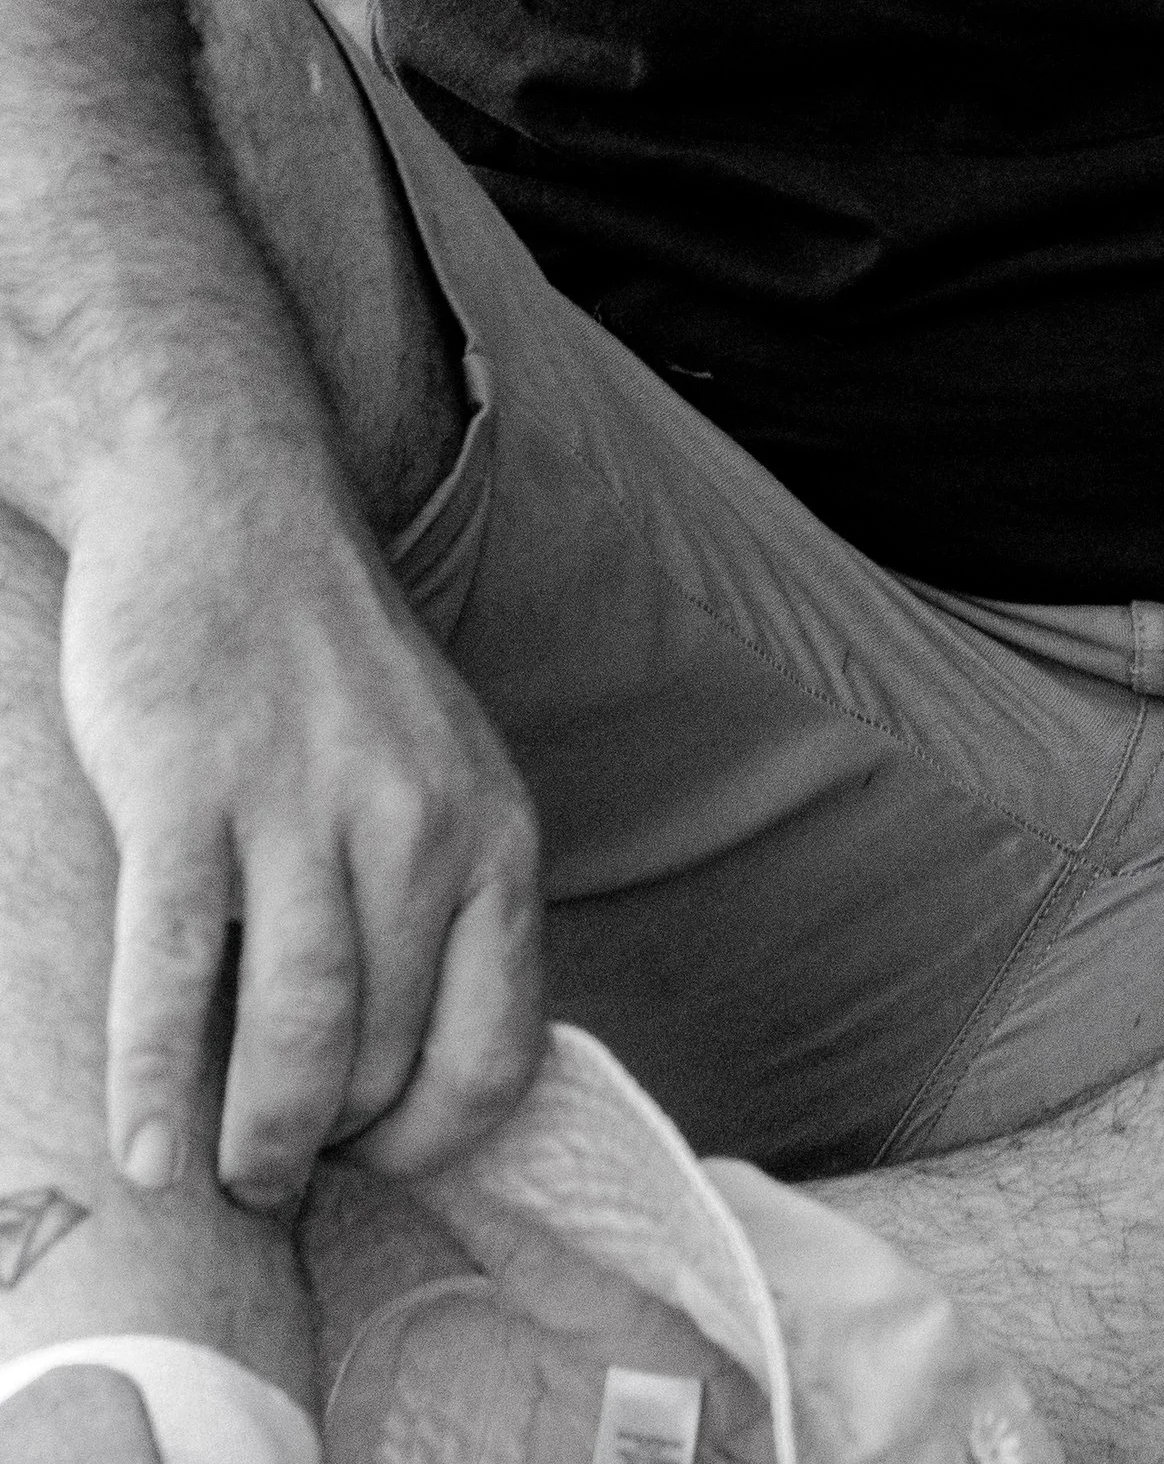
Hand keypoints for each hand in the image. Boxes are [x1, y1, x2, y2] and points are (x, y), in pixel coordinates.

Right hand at [57, 454, 543, 1210]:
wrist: (226, 503)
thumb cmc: (327, 663)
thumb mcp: (440, 768)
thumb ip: (442, 899)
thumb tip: (415, 1075)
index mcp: (493, 830)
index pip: (495, 1050)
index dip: (428, 1135)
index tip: (370, 1156)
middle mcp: (417, 824)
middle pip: (380, 1060)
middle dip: (322, 1144)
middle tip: (271, 1171)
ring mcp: (301, 806)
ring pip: (294, 1037)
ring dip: (253, 1143)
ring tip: (219, 1182)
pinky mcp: (187, 792)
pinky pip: (175, 975)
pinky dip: (157, 1082)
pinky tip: (145, 1152)